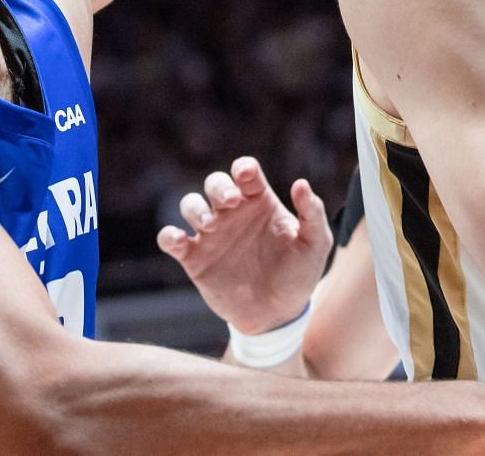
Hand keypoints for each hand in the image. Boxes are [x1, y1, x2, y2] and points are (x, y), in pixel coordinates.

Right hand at [156, 157, 332, 334]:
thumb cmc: (299, 274)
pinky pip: (170, 239)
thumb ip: (312, 213)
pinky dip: (169, 235)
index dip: (243, 168)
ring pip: (190, 204)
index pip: (246, 172)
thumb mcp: (315, 244)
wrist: (278, 315)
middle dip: (219, 186)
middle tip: (231, 202)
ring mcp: (212, 235)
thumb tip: (300, 183)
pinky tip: (180, 241)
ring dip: (194, 208)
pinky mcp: (195, 260)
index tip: (246, 178)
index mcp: (260, 202)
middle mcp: (233, 214)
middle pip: (215, 183)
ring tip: (210, 225)